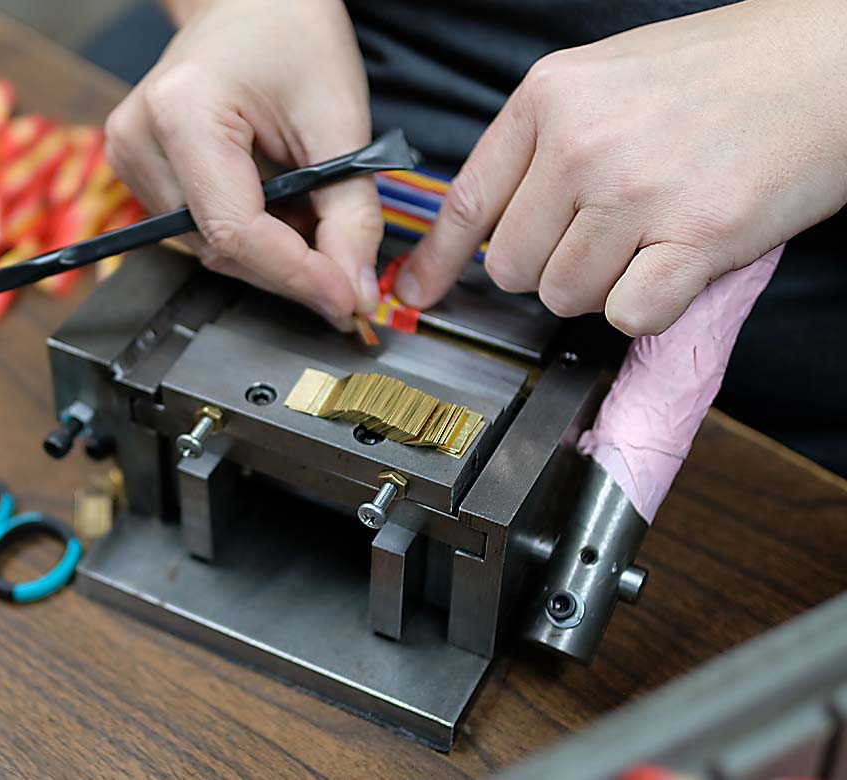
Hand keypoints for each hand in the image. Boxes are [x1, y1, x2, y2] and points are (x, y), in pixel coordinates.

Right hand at [104, 0, 381, 327]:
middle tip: (349, 277)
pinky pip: (199, 232)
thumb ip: (349, 212)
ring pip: (209, 250)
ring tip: (317, 222)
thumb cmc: (290, 33)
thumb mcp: (338, 118)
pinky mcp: (138, 171)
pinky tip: (283, 212)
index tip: (346, 300)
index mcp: (182, 114)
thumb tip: (352, 290)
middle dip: (290, 271)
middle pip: (219, 248)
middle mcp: (138, 140)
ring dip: (271, 255)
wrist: (249, 3)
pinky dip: (250, 237)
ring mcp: (129, 158)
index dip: (294, 274)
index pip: (234, 229)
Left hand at [393, 0, 846, 335]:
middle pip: (513, 267)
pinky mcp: (694, 237)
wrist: (832, 59)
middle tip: (606, 237)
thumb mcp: (606, 79)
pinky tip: (678, 262)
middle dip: (551, 267)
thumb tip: (493, 221)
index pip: (465, 202)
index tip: (418, 293)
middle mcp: (581, 143)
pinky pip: (629, 316)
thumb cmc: (725, 72)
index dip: (437, 261)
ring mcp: (635, 191)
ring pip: (566, 297)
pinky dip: (651, 306)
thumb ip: (543, 144)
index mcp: (548, 98)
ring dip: (605, 285)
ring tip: (653, 235)